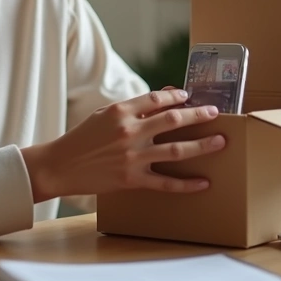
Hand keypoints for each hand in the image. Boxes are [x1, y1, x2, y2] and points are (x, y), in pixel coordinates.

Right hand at [21, 88, 225, 201]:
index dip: (177, 96)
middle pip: (174, 120)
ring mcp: (132, 157)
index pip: (157, 99)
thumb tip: (165, 96)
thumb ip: (134, 107)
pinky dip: (186, 184)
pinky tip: (203, 182)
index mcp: (121, 112)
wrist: (60, 166)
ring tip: (220, 141)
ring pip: (176, 150)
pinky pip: (165, 182)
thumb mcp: (104, 115)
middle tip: (216, 113)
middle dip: (199, 116)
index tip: (189, 97)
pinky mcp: (132, 180)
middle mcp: (129, 132)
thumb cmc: (83, 138)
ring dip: (202, 145)